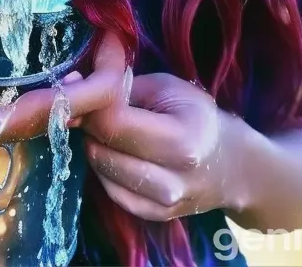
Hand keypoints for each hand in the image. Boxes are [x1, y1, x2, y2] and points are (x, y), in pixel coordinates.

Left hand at [0, 35, 242, 221]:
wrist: (231, 163)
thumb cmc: (194, 114)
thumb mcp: (163, 87)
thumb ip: (119, 88)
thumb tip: (70, 85)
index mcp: (183, 140)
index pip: (113, 124)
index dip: (89, 105)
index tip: (79, 88)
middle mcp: (174, 179)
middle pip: (103, 151)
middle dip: (88, 126)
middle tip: (89, 107)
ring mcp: (164, 204)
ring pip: (102, 171)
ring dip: (94, 146)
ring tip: (105, 127)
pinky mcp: (153, 216)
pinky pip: (110, 189)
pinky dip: (105, 166)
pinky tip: (115, 150)